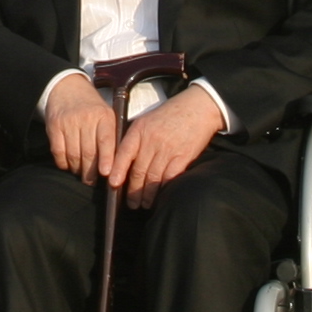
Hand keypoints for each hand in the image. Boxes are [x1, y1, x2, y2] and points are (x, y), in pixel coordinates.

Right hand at [43, 71, 116, 182]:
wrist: (67, 87)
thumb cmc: (91, 107)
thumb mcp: (106, 115)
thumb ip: (111, 137)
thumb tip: (116, 166)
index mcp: (104, 116)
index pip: (106, 140)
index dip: (106, 158)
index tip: (106, 173)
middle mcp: (86, 118)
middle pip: (89, 152)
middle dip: (90, 172)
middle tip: (91, 182)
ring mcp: (69, 122)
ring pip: (73, 155)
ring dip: (77, 169)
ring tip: (80, 173)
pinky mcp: (54, 126)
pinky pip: (58, 152)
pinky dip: (63, 163)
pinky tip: (68, 165)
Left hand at [113, 85, 224, 208]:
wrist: (198, 107)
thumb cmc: (170, 114)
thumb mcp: (147, 120)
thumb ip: (135, 138)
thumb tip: (122, 161)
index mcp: (139, 130)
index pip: (124, 152)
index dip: (118, 170)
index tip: (113, 183)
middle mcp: (151, 140)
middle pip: (139, 170)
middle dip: (133, 190)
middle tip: (131, 203)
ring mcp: (167, 149)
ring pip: (153, 177)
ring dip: (147, 194)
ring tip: (144, 204)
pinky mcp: (183, 156)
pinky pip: (169, 177)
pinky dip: (163, 189)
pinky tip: (160, 197)